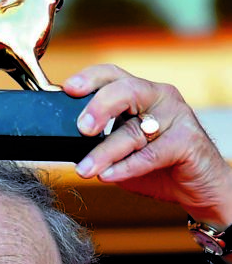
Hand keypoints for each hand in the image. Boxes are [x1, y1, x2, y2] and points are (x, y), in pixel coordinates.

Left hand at [64, 64, 231, 228]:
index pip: (112, 76)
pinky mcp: (188, 140)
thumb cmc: (157, 166)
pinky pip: (151, 153)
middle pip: (125, 90)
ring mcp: (176, 116)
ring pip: (134, 130)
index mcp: (140, 94)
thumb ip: (99, 143)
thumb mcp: (121, 151)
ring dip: (105, 153)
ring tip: (85, 170)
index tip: (68, 89)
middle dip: (99, 107)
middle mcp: (159, 98)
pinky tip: (109, 176)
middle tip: (81, 129)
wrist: (196, 187)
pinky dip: (127, 167)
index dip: (89, 79)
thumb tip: (66, 147)